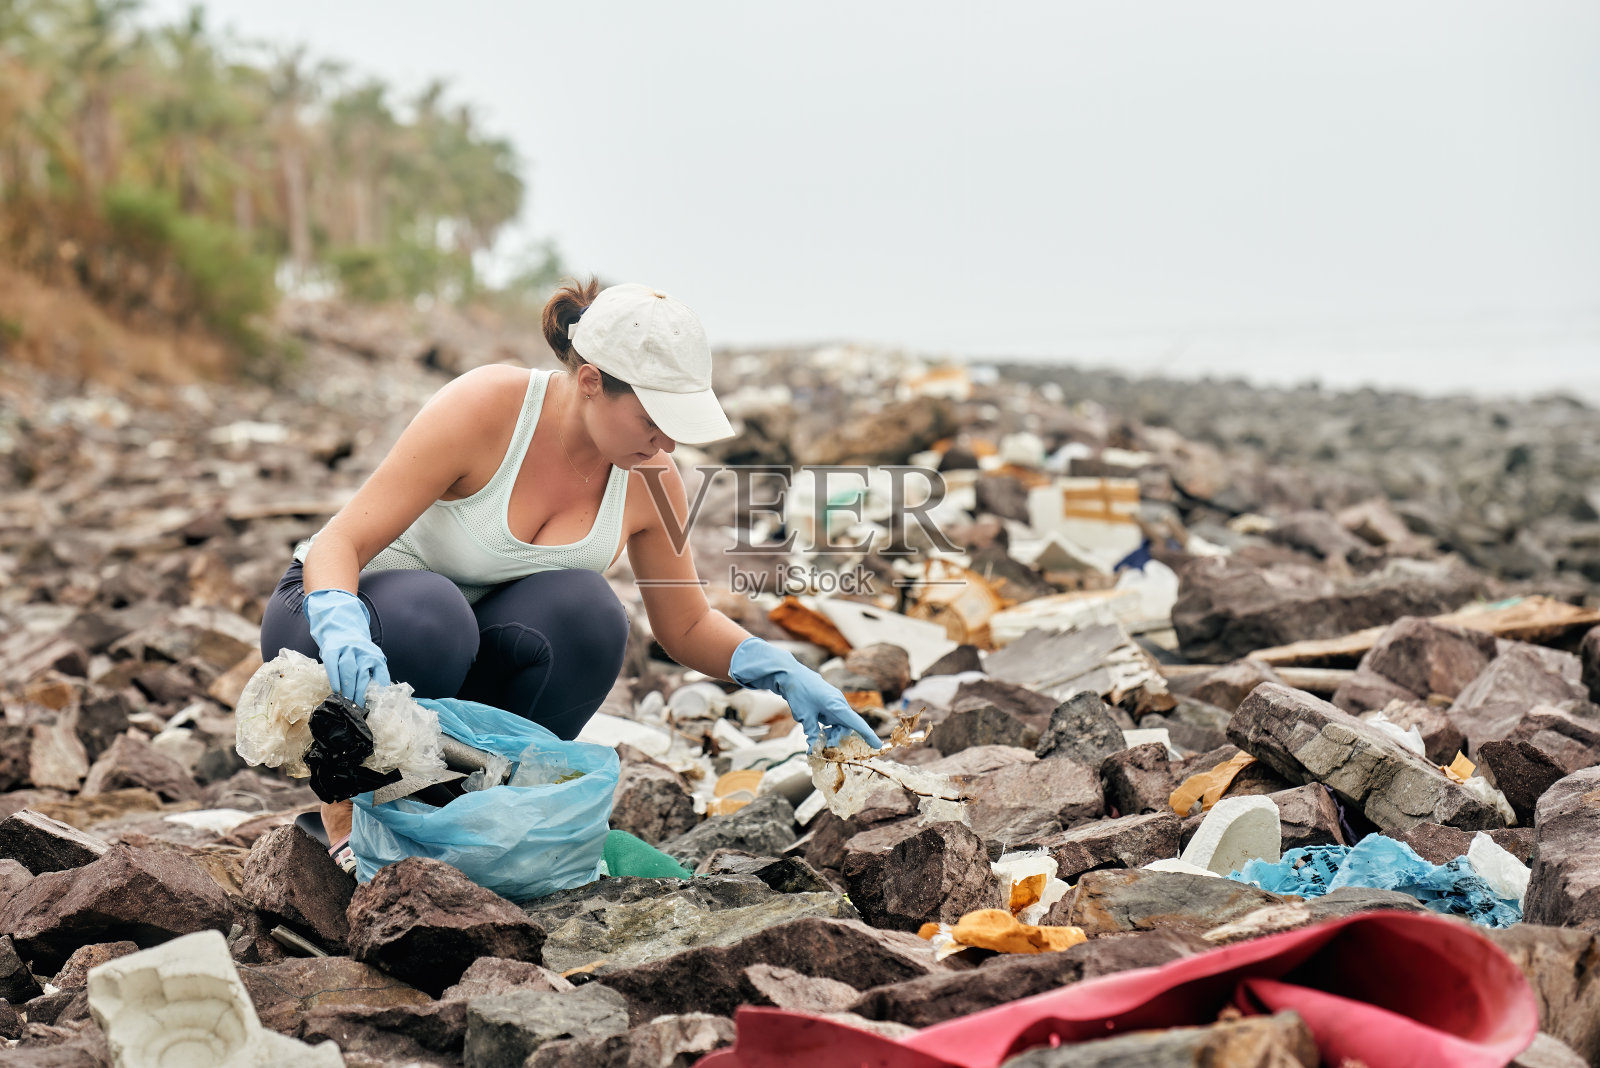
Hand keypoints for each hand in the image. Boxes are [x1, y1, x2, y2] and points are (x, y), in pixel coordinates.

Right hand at [303, 588, 391, 706]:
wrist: (342, 630)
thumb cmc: (358, 654)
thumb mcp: (371, 661)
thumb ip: (374, 676)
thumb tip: (378, 698)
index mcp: (375, 656)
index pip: (380, 674)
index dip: (377, 690)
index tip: (375, 704)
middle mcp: (362, 651)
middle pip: (362, 674)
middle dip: (359, 692)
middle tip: (357, 707)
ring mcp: (347, 649)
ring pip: (348, 670)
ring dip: (347, 687)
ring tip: (346, 701)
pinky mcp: (332, 649)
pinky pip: (333, 665)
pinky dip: (334, 678)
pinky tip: (336, 689)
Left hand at [728, 637, 883, 749]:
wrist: (789, 674)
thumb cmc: (799, 693)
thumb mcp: (804, 716)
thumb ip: (812, 733)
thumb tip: (815, 748)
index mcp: (837, 706)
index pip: (856, 723)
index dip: (868, 735)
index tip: (878, 745)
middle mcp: (839, 703)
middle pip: (846, 727)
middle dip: (838, 740)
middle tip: (825, 749)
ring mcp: (833, 702)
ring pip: (839, 724)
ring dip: (832, 734)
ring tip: (818, 741)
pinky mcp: (827, 702)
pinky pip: (833, 719)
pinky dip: (828, 728)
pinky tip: (817, 732)